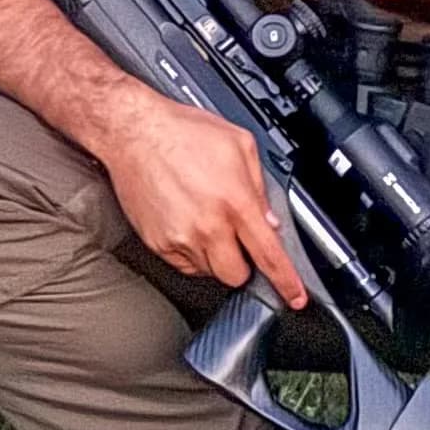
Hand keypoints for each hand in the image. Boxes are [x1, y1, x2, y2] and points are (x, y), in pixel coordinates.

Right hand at [96, 91, 309, 308]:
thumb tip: (269, 220)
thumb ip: (259, 186)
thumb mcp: (239, 145)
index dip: (286, 281)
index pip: (268, 255)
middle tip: (237, 241)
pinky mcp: (157, 242)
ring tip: (206, 221)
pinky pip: (183, 264)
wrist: (134, 132)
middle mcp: (208, 225)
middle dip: (242, 265)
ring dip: (215, 255)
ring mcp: (180, 237)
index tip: (295, 297)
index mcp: (234, 202)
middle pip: (235, 275)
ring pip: (208, 271)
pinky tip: (188, 223)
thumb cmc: (182, 132)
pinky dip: (190, 251)